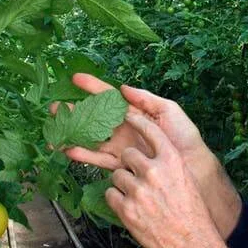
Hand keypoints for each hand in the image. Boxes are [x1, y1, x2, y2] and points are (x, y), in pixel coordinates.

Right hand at [50, 73, 242, 237]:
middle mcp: (124, 129)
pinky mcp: (121, 165)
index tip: (76, 78)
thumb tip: (122, 87)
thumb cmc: (184, 138)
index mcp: (135, 113)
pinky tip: (68, 150)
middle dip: (74, 112)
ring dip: (72, 134)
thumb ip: (146, 99)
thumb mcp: (169, 111)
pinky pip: (97, 158)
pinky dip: (82, 154)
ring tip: (55, 130)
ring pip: (91, 138)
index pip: (109, 97)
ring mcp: (121, 147)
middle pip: (94, 118)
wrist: (193, 169)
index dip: (93, 87)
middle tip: (55, 107)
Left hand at [106, 112, 220, 247]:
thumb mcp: (184, 177)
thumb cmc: (190, 210)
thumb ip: (167, 162)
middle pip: (128, 154)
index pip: (150, 130)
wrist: (191, 241)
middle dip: (129, 163)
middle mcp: (154, 171)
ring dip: (123, 183)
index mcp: (171, 160)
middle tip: (137, 176)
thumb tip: (149, 152)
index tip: (128, 116)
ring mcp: (139, 190)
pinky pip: (110, 194)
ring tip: (136, 196)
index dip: (137, 121)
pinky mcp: (126, 209)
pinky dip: (116, 199)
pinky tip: (129, 206)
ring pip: (117, 174)